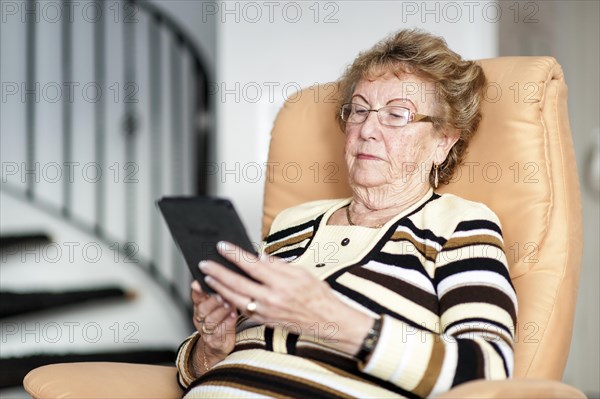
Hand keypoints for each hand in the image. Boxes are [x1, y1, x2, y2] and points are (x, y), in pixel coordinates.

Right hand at [189, 280, 236, 375]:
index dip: (197, 290)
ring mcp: (207, 330)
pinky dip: (227, 322)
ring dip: (221, 310)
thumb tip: (226, 274)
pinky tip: (233, 315)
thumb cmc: (222, 318)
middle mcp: (200, 318)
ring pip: (211, 320)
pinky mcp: (216, 340)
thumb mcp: (217, 304)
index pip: (196, 296)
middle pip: (203, 308)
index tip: (199, 283)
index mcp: (199, 306)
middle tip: (221, 294)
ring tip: (229, 303)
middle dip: (213, 300)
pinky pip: (221, 331)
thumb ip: (218, 291)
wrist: (219, 344)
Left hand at [199, 241, 372, 355]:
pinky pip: (242, 310)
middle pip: (237, 283)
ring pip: (235, 299)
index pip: (252, 265)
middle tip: (204, 263)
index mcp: (281, 282)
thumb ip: (277, 265)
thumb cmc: (317, 294)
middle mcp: (271, 298)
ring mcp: (266, 312)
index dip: (234, 255)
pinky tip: (223, 293)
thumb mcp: (301, 272)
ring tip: (208, 277)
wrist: (326, 320)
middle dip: (218, 272)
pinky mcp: (265, 320)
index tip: (221, 246)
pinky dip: (230, 301)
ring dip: (219, 287)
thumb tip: (258, 257)